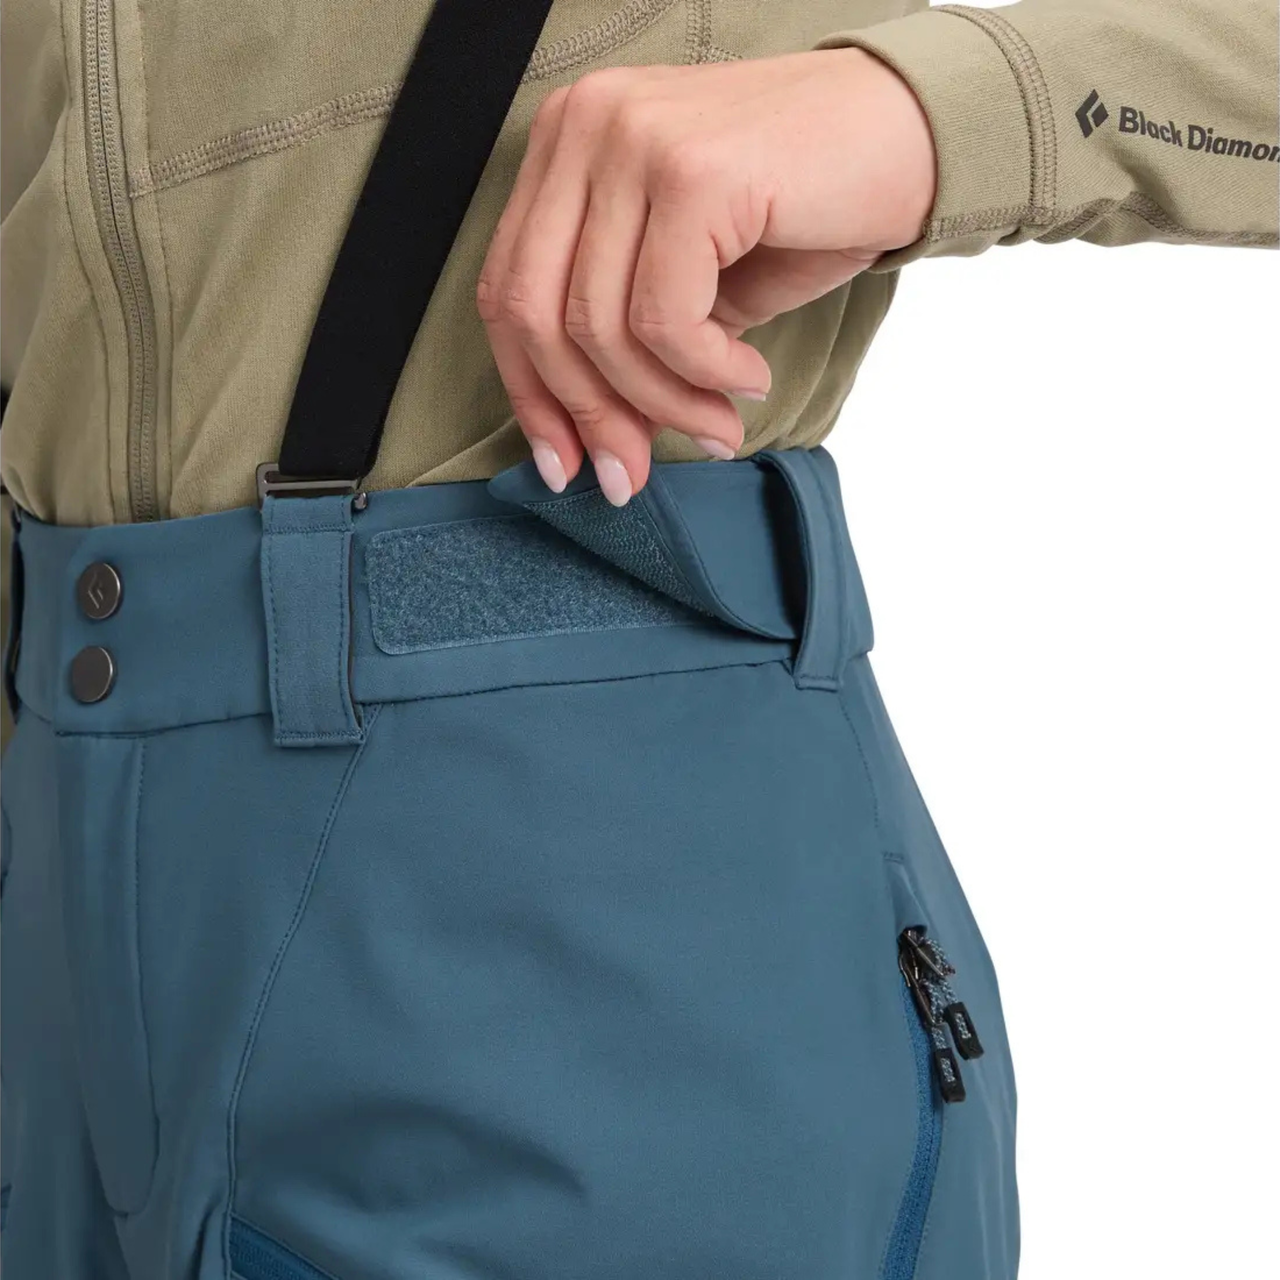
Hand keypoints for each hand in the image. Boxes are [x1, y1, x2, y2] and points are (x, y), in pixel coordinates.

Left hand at [476, 47, 935, 503]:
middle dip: (588, 413)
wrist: (910, 139)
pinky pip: (665, 319)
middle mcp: (586, 125)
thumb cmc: (803, 207)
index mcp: (568, 143)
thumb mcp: (691, 280)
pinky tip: (749, 374)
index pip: (507, 289)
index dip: (530, 392)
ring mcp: (633, 140)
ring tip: (717, 422)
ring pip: (601, 325)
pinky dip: (705, 370)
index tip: (565, 463)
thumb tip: (598, 443)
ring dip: (664, 402)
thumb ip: (630, 342)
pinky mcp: (691, 172)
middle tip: (633, 472)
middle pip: (538, 313)